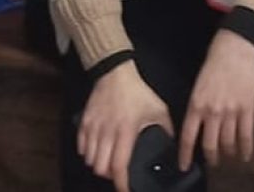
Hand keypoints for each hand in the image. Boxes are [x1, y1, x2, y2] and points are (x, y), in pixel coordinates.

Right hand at [77, 61, 172, 191]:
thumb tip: (173, 146)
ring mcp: (93, 127)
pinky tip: (96, 151)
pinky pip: (81, 147)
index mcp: (126, 131)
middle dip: (109, 176)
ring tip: (107, 162)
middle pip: (100, 168)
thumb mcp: (158, 109)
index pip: (119, 166)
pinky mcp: (84, 122)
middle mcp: (107, 132)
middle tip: (117, 174)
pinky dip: (87, 154)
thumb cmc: (137, 92)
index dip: (121, 184)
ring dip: (98, 165)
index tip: (126, 191)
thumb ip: (166, 129)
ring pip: (89, 159)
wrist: (115, 72)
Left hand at [178, 29, 253, 171]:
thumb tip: (196, 123)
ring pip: (227, 142)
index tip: (184, 165)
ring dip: (227, 153)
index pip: (188, 136)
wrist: (234, 46)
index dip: (185, 155)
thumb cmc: (215, 60)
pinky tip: (245, 156)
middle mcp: (212, 111)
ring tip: (228, 156)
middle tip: (212, 161)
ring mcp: (231, 111)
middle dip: (211, 157)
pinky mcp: (247, 108)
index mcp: (196, 103)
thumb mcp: (198, 83)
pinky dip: (245, 149)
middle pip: (209, 145)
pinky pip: (246, 135)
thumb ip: (197, 104)